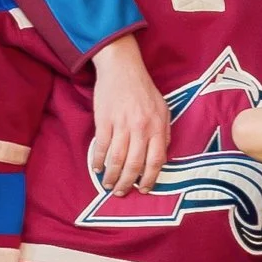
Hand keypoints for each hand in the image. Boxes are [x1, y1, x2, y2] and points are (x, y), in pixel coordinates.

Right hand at [88, 36, 167, 194]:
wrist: (123, 68)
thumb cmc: (144, 90)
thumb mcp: (164, 109)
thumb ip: (164, 132)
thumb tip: (163, 154)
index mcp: (157, 127)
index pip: (156, 160)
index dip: (150, 178)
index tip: (144, 189)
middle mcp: (141, 128)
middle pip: (135, 164)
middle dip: (128, 182)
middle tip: (122, 193)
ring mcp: (121, 124)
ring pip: (117, 158)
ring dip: (112, 175)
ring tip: (108, 185)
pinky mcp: (104, 119)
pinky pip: (101, 146)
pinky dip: (98, 160)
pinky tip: (97, 168)